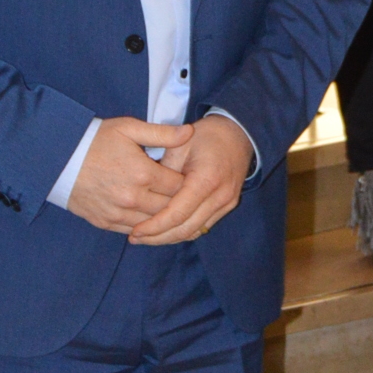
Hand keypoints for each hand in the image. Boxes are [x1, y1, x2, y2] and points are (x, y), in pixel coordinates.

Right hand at [67, 117, 194, 233]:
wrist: (58, 158)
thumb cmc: (95, 139)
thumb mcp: (128, 128)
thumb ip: (162, 133)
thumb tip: (189, 133)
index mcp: (143, 173)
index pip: (179, 186)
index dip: (187, 181)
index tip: (188, 176)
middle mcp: (133, 197)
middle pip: (169, 207)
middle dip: (178, 201)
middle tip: (182, 193)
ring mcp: (118, 212)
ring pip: (153, 223)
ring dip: (162, 216)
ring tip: (168, 205)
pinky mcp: (105, 222)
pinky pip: (133, 230)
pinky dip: (144, 226)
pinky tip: (149, 217)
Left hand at [127, 113, 255, 244]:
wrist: (237, 134)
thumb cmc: (205, 136)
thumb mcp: (178, 145)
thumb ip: (163, 173)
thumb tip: (145, 198)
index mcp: (207, 179)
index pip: (178, 213)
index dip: (155, 226)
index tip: (136, 231)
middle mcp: (220, 196)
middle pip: (186, 229)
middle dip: (159, 237)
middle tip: (135, 237)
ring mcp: (227, 203)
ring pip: (194, 232)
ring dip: (169, 237)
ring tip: (146, 237)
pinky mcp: (227, 206)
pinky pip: (202, 226)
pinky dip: (182, 231)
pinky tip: (165, 230)